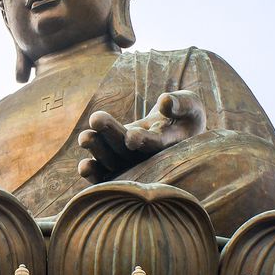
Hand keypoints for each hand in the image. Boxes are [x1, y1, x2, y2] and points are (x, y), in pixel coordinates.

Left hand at [77, 90, 205, 182]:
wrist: (176, 130)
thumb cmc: (186, 115)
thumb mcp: (191, 105)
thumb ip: (181, 104)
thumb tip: (165, 101)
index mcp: (168, 145)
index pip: (154, 145)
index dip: (143, 141)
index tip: (132, 137)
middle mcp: (148, 158)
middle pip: (128, 151)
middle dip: (112, 135)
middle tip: (96, 119)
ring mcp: (131, 163)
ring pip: (114, 161)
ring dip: (98, 151)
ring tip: (84, 138)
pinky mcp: (118, 162)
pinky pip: (105, 172)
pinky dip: (95, 173)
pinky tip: (83, 167)